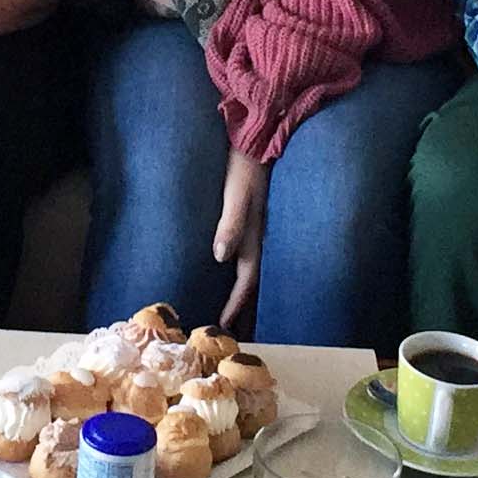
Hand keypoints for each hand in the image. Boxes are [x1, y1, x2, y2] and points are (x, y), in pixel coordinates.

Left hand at [211, 149, 270, 327]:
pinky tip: (235, 278)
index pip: (245, 282)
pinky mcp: (252, 222)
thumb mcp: (236, 195)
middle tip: (234, 335)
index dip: (235, 306)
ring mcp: (257, 232)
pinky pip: (249, 259)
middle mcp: (257, 239)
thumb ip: (230, 224)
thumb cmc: (243, 168)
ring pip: (252, 273)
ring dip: (245, 297)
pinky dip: (243, 277)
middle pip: (252, 285)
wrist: (257, 142)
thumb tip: (220, 256)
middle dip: (244, 311)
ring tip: (237, 318)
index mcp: (253, 238)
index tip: (224, 327)